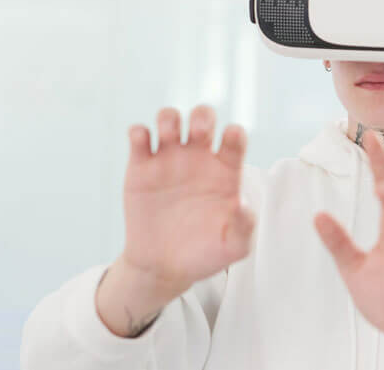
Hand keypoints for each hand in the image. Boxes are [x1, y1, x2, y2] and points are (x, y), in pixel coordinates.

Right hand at [121, 105, 255, 298]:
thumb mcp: (233, 247)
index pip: (234, 138)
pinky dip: (139, 132)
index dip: (234, 133)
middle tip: (199, 132)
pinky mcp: (141, 168)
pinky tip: (141, 142)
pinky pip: (139, 138)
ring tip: (169, 135)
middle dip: (201, 116)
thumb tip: (244, 204)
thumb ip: (245, 227)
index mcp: (226, 170)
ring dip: (169, 118)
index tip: (231, 137)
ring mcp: (169, 160)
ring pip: (170, 119)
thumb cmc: (205, 253)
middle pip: (202, 117)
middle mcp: (199, 158)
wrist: (165, 267)